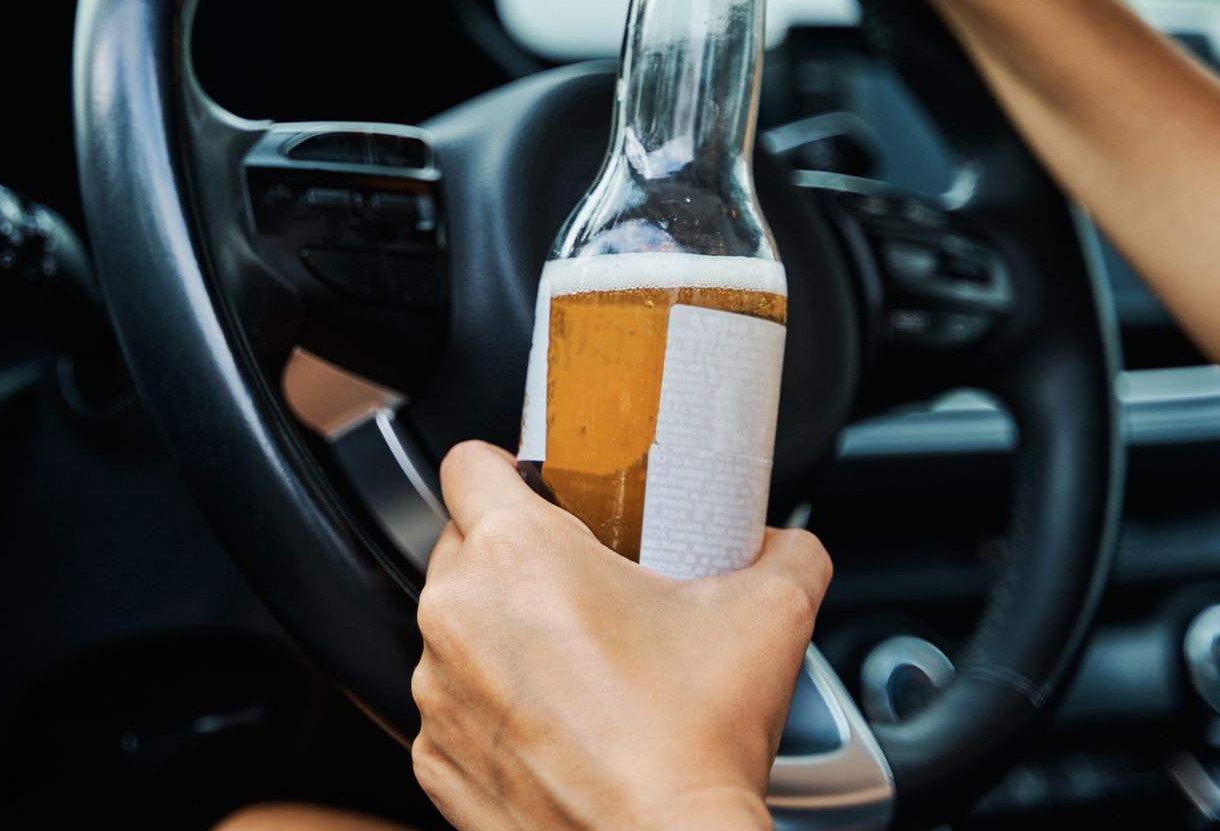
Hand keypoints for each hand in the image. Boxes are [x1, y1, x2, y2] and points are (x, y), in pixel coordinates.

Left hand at [410, 441, 832, 830]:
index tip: (542, 488)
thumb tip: (785, 543)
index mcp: (515, 553)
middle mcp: (457, 613)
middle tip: (583, 583)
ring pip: (456, 627)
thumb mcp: (770, 617)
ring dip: (501, 633)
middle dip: (515, 557)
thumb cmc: (692, 746)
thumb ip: (784, 553)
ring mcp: (436, 690)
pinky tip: (556, 724)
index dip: (507, 467)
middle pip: (464, 545)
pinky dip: (493, 707)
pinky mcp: (434, 755)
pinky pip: (454, 704)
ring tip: (576, 663)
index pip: (467, 463)